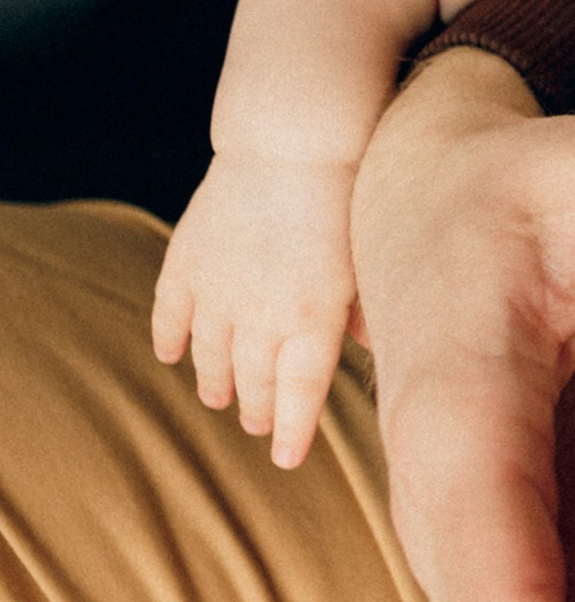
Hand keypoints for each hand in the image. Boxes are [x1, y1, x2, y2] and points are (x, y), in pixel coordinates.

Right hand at [152, 151, 360, 469]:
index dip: (290, 432)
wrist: (295, 143)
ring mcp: (218, 292)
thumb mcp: (369, 266)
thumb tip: (380, 351)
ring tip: (220, 398)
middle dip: (255, 409)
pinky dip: (168, 337)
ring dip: (215, 381)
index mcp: (313, 325)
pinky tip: (169, 354)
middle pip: (253, 382)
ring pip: (209, 355)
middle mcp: (261, 319)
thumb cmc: (348, 200)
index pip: (297, 397)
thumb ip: (366, 315)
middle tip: (255, 424)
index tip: (285, 457)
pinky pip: (169, 312)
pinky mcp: (188, 261)